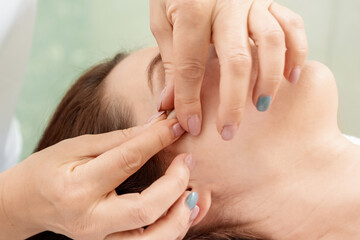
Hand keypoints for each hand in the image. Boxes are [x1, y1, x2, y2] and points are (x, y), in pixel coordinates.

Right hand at [0, 116, 198, 239]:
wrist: (26, 203)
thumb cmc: (49, 170)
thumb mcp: (77, 147)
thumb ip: (120, 139)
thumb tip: (158, 125)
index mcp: (78, 188)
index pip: (128, 161)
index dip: (157, 140)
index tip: (176, 126)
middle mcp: (91, 220)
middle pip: (146, 210)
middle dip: (176, 185)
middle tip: (187, 161)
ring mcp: (101, 239)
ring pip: (154, 239)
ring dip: (181, 216)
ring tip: (194, 192)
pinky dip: (174, 228)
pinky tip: (185, 209)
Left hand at [150, 0, 307, 139]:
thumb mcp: (163, 20)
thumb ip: (170, 59)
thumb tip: (170, 102)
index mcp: (193, 10)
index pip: (191, 66)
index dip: (189, 100)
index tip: (191, 125)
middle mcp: (227, 5)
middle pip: (235, 61)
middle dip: (232, 102)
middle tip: (229, 131)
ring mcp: (253, 2)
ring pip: (271, 43)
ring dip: (268, 80)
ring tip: (261, 106)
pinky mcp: (270, 0)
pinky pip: (291, 25)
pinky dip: (297, 52)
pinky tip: (291, 77)